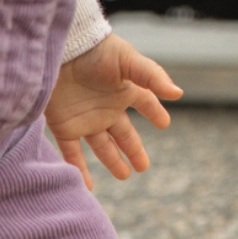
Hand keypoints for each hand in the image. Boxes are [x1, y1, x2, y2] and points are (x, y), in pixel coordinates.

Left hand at [44, 34, 180, 192]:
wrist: (59, 51)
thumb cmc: (95, 51)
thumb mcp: (127, 61)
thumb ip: (152, 77)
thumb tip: (178, 93)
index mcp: (123, 91)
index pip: (144, 104)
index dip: (154, 112)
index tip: (164, 124)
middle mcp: (105, 107)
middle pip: (123, 133)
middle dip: (134, 149)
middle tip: (143, 167)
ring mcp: (85, 118)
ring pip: (101, 146)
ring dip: (113, 161)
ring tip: (124, 175)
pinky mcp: (64, 126)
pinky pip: (72, 153)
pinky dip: (78, 169)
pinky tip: (86, 187)